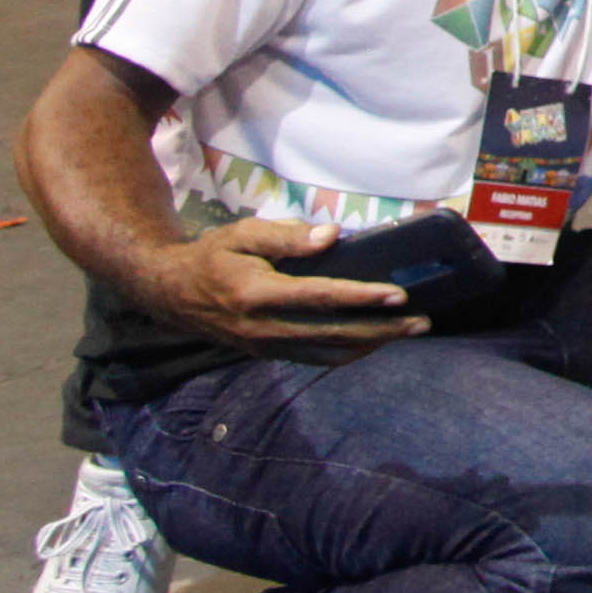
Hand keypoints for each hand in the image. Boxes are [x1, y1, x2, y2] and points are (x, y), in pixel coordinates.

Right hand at [132, 211, 416, 349]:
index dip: (361, 297)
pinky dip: (347, 352)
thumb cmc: (212, 256)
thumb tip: (332, 236)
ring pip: (327, 353)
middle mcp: (263, 327)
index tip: (398, 294)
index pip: (320, 298)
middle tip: (421, 322)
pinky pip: (314, 358)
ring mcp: (265, 346)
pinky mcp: (267, 354)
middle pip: (332, 333)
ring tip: (407, 332)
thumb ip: (286, 236)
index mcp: (257, 294)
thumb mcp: (242, 234)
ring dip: (370, 345)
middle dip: (381, 330)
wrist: (170, 294)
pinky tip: (372, 340)